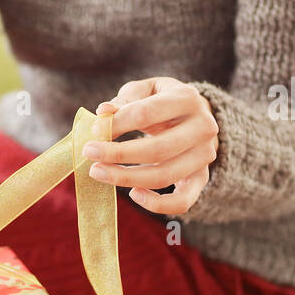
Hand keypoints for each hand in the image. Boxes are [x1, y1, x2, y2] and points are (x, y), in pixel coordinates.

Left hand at [81, 77, 217, 215]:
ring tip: (98, 172)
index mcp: (187, 98)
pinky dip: (157, 204)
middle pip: (157, 149)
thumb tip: (103, 111)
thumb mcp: (146, 90)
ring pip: (164, 176)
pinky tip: (134, 195)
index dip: (116, 123)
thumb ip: (126, 100)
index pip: (146, 113)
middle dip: (117, 154)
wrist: (196, 115)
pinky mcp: (202, 178)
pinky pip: (182, 201)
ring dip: (126, 178)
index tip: (94, 130)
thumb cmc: (162, 101)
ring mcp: (204, 156)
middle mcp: (203, 128)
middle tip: (89, 153)